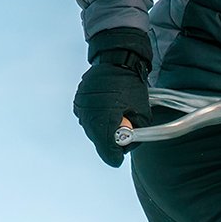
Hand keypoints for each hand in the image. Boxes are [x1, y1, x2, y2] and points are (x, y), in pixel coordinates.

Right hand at [74, 29, 151, 167]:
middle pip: (97, 140)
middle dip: (109, 143)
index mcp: (105, 118)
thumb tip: (126, 143)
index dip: (113, 156)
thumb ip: (135, 132)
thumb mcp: (142, 114)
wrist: (116, 60)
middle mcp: (89, 114)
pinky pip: (87, 118)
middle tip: (123, 138)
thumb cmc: (132, 87)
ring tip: (116, 120)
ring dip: (102, 131)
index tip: (117, 161)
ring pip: (91, 129)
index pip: (106, 147)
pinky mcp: (78, 101)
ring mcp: (81, 107)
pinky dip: (96, 120)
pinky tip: (107, 112)